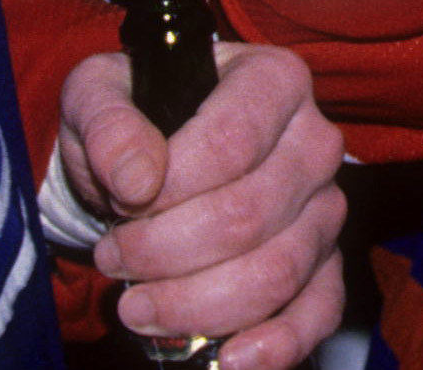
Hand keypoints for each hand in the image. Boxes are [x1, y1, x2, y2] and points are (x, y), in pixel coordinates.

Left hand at [58, 45, 345, 369]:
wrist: (149, 160)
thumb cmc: (131, 119)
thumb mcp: (97, 96)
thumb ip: (107, 123)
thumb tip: (136, 180)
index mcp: (274, 80)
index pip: (231, 143)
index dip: (169, 190)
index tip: (119, 207)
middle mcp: (314, 142)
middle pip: (249, 215)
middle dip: (167, 252)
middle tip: (113, 260)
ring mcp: (326, 209)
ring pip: (275, 272)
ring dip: (196, 303)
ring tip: (137, 306)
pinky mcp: (325, 266)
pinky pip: (317, 312)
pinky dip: (276, 345)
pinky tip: (229, 359)